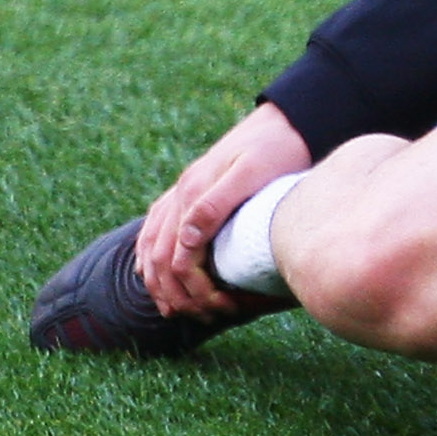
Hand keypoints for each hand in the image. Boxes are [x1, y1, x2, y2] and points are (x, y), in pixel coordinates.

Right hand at [135, 101, 312, 317]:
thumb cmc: (278, 147)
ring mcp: (181, 191)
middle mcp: (180, 194)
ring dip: (159, 282)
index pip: (179, 258)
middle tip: (207, 317)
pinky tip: (152, 273)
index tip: (221, 309)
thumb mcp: (252, 173)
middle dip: (178, 294)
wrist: (288, 118)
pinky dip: (148, 256)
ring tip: (176, 309)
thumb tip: (184, 242)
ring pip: (151, 246)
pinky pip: (154, 228)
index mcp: (193, 193)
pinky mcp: (188, 190)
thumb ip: (215, 204)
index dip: (195, 290)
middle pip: (160, 258)